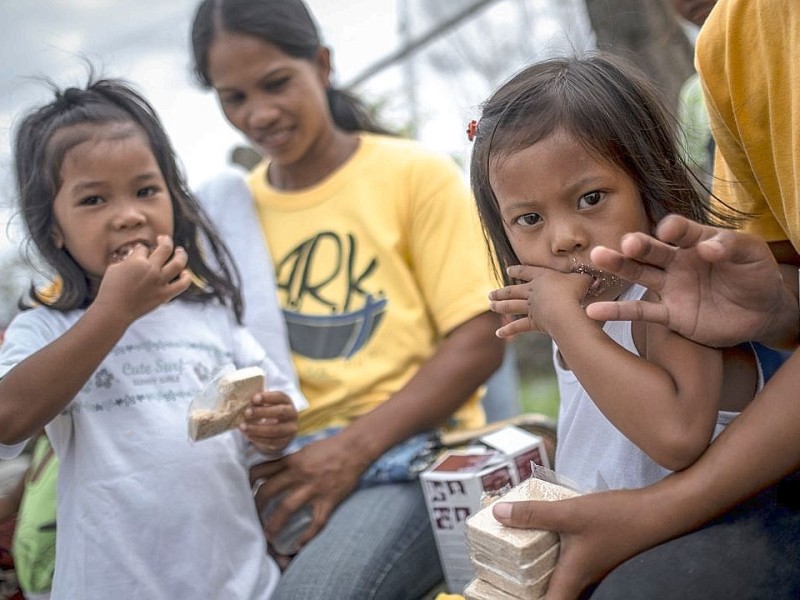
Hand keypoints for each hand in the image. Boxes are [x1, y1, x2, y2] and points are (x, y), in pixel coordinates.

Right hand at [95, 235, 191, 323]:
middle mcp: (151, 269)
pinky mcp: (165, 294)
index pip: (144, 248)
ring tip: (180, 251)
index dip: (141, 248)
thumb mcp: (114, 268)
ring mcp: (160, 282)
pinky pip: (182, 284)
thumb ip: (128, 259)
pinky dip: (186, 277)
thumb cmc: (110, 289)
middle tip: (164, 239)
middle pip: (165, 248)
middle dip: (165, 240)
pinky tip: (185, 273)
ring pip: (179, 263)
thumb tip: (136, 254)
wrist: (114, 311)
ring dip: (181, 254)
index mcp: (137, 261)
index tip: (139, 252)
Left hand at [241, 391, 297, 453]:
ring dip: (257, 429)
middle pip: (280, 412)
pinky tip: (248, 435)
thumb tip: (250, 402)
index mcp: (286, 401)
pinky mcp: (285, 441)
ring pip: (275, 430)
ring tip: (243, 427)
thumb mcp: (264, 404)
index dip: (267, 397)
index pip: (280, 396)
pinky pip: (272, 441)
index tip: (254, 399)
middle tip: (247, 413)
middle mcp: (292, 414)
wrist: (275, 431)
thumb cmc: (267, 412)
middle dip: (262, 412)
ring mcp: (290, 429)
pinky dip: (258, 439)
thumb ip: (257, 402)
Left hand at [250, 433, 369, 551]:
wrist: (355, 448)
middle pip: (269, 491)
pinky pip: (316, 522)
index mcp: (292, 460)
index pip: (262, 471)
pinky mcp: (328, 500)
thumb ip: (288, 461)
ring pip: (287, 508)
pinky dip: (307, 536)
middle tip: (250, 517)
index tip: (242, 491)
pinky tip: (298, 546)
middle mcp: (299, 474)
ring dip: (274, 523)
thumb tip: (270, 471)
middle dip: (256, 506)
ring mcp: (314, 488)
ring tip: (267, 535)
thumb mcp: (304, 450)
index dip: (249, 482)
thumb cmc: (330, 447)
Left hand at [489, 264, 590, 337]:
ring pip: (511, 306)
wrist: (566, 309)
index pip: (527, 271)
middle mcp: (532, 291)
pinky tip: (498, 333)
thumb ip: (586, 277)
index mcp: (542, 277)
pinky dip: (507, 330)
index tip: (509, 269)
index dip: (517, 270)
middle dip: (501, 291)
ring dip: (499, 306)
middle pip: (513, 290)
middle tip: (491, 293)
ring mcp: (530, 307)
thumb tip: (597, 274)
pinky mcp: (532, 322)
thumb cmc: (575, 292)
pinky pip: (518, 326)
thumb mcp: (583, 279)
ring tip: (490, 305)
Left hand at [492, 487, 669, 599]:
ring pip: (562, 578)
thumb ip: (533, 514)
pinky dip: (555, 556)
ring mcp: (593, 568)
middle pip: (553, 594)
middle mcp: (583, 579)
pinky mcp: (599, 555)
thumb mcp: (569, 513)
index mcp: (573, 577)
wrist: (659, 513)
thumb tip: (500, 514)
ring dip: (541, 572)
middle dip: (530, 588)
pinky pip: (571, 563)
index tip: (505, 597)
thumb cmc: (618, 518)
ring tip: (518, 557)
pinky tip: (547, 537)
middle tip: (507, 577)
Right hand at [586, 215, 796, 347]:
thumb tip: (708, 248)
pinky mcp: (670, 315)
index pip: (680, 230)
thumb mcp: (752, 254)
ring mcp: (670, 288)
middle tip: (627, 243)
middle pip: (651, 250)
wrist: (762, 313)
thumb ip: (731, 246)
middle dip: (638, 245)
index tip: (669, 233)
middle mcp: (677, 262)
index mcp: (696, 241)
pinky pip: (641, 313)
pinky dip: (617, 312)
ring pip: (639, 274)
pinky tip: (593, 310)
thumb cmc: (757, 275)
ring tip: (597, 257)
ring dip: (618, 266)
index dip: (674, 230)